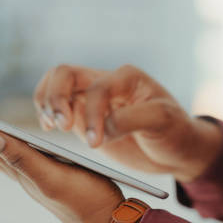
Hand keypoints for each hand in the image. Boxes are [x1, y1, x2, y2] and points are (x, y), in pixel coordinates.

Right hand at [34, 64, 222, 181]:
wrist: (176, 148)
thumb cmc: (174, 131)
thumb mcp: (162, 121)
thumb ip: (132, 120)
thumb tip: (102, 128)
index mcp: (127, 78)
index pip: (98, 87)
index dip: (93, 114)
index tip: (96, 142)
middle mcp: (105, 82)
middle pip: (65, 74)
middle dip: (56, 98)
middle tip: (61, 126)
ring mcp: (91, 98)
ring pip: (55, 84)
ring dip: (46, 102)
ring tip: (50, 126)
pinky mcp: (83, 116)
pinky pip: (55, 106)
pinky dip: (45, 112)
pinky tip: (48, 128)